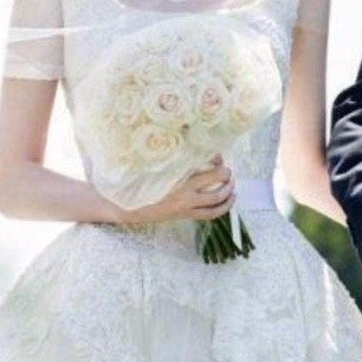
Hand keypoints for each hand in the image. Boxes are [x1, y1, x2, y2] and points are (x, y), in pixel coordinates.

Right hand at [111, 154, 235, 224]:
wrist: (128, 207)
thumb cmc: (138, 184)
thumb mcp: (153, 167)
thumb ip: (172, 159)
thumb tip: (189, 145)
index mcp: (176, 177)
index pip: (203, 165)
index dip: (215, 159)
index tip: (217, 155)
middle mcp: (184, 193)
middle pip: (216, 180)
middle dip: (226, 173)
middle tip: (228, 169)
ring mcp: (187, 206)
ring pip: (217, 199)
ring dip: (229, 190)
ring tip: (233, 184)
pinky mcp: (186, 215)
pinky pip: (210, 214)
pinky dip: (223, 207)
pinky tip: (230, 200)